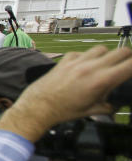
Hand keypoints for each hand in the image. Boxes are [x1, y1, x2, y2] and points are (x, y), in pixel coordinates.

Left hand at [0, 46, 131, 141]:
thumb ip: (109, 106)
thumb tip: (117, 104)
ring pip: (102, 48)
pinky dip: (86, 57)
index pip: (130, 65)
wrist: (39, 106)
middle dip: (127, 57)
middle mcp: (91, 67)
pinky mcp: (66, 59)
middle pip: (121, 51)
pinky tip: (83, 66)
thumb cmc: (64, 111)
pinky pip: (82, 52)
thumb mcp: (92, 111)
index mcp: (101, 80)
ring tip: (103, 66)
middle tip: (125, 66)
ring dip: (107, 55)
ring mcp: (78, 61)